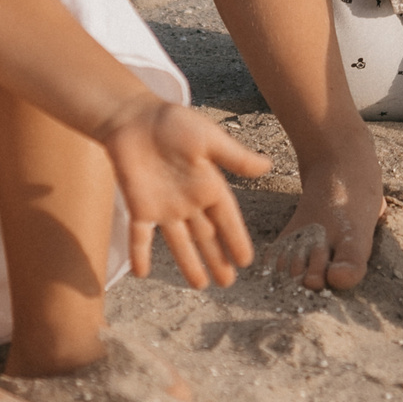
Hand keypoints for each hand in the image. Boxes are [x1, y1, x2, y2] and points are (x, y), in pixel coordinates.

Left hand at [100, 96, 268, 288]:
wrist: (134, 116)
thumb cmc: (174, 123)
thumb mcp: (209, 139)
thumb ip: (234, 157)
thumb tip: (268, 166)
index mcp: (209, 185)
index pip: (227, 220)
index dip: (236, 240)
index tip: (247, 261)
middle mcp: (189, 201)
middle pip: (206, 237)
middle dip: (217, 259)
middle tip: (228, 284)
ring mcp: (163, 207)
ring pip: (179, 242)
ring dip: (189, 263)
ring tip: (200, 285)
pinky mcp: (138, 207)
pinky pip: (139, 236)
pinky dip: (139, 254)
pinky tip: (141, 274)